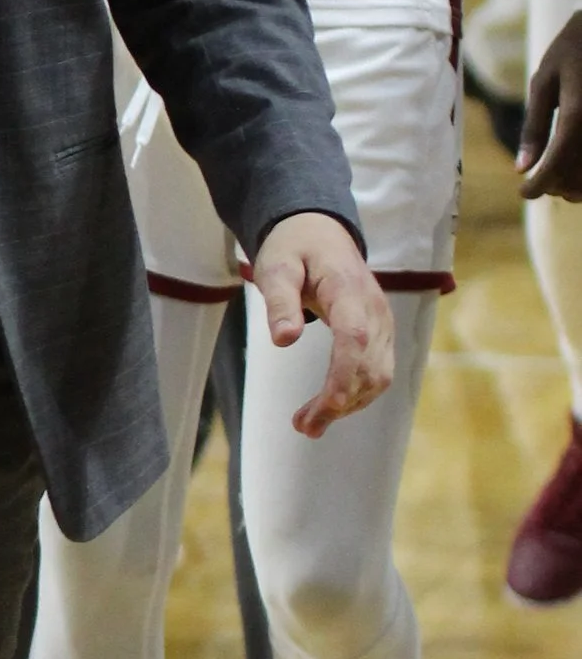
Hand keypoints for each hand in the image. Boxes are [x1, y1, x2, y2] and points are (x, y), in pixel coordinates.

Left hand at [252, 210, 393, 435]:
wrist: (320, 232)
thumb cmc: (294, 249)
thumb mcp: (276, 267)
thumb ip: (279, 301)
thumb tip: (284, 340)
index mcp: (348, 290)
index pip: (354, 338)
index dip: (345, 374)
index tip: (330, 405)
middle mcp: (374, 309)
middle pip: (367, 366)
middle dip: (338, 402)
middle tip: (302, 426)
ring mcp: (382, 323)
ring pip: (377, 376)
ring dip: (347, 405)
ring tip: (307, 424)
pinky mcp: (380, 334)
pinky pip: (377, 372)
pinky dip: (355, 395)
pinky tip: (328, 407)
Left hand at [518, 0, 581, 197]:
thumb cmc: (571, 51)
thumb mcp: (544, 82)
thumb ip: (534, 126)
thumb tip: (522, 168)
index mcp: (577, 111)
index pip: (557, 161)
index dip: (539, 184)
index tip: (524, 194)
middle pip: (580, 174)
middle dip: (557, 187)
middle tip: (540, 183)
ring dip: (577, 186)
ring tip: (558, 180)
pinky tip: (575, 168)